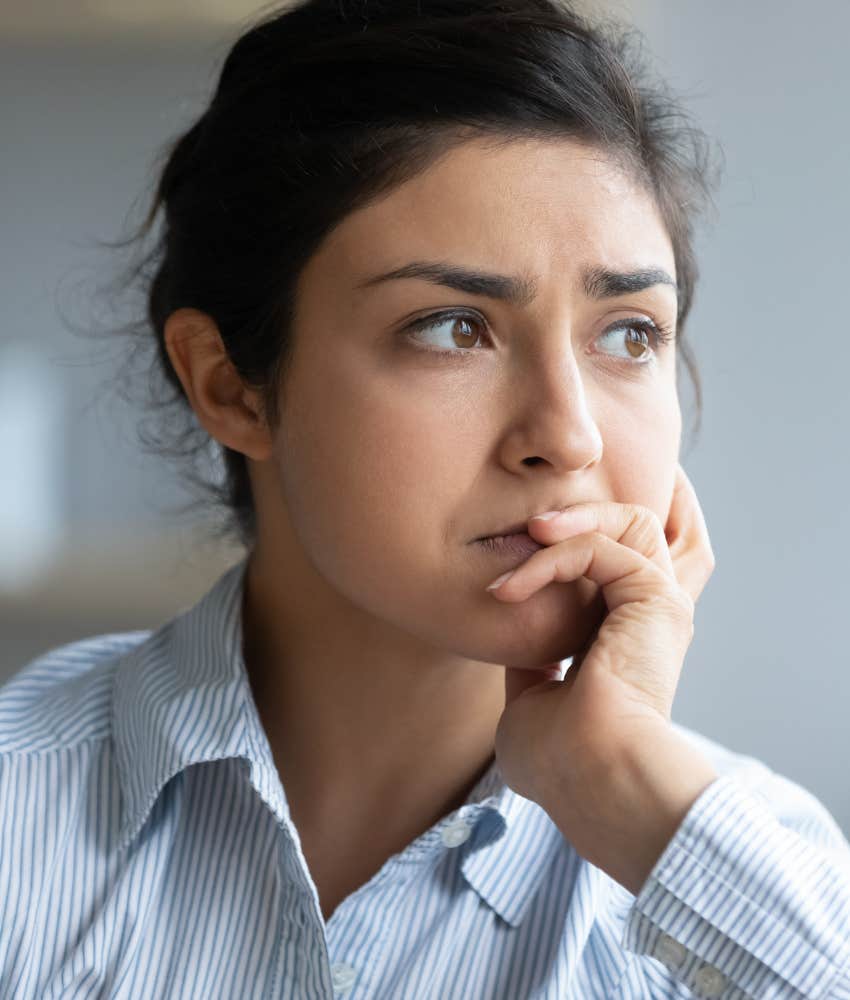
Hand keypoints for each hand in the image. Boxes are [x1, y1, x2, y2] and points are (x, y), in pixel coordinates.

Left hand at [491, 463, 717, 889]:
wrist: (589, 778)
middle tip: (528, 525)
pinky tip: (513, 585)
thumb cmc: (559, 760)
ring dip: (573, 520)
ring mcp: (658, 604)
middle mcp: (651, 614)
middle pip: (642, 527)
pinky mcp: (654, 597)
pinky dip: (553, 558)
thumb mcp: (530, 700)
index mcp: (628, 637)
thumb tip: (513, 636)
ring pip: (631, 520)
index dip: (586, 535)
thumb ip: (528, 662)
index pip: (623, 563)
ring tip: (526, 535)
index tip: (530, 536)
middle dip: (588, 509)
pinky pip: (600, 548)